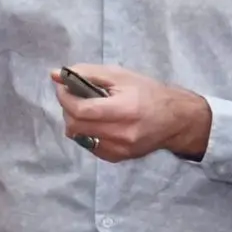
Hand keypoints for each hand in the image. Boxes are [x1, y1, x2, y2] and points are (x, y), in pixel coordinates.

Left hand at [53, 65, 212, 162]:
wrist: (176, 119)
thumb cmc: (149, 92)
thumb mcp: (120, 75)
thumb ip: (87, 73)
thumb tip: (55, 74)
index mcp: (124, 109)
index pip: (81, 110)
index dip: (65, 98)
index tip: (63, 87)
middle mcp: (122, 133)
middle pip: (76, 126)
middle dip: (67, 110)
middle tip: (73, 97)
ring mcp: (120, 149)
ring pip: (79, 137)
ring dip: (75, 122)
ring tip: (87, 110)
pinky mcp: (118, 158)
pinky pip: (90, 146)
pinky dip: (86, 133)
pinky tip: (98, 123)